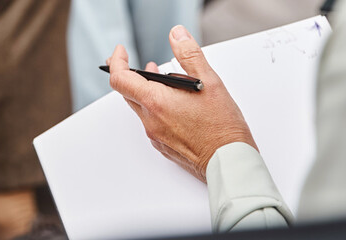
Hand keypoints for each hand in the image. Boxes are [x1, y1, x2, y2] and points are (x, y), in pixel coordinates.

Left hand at [107, 26, 256, 181]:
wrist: (228, 161)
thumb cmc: (222, 126)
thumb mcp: (209, 81)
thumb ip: (189, 54)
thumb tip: (176, 34)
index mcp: (156, 102)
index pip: (120, 79)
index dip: (117, 61)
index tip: (121, 52)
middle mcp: (150, 120)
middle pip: (128, 93)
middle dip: (130, 75)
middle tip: (137, 64)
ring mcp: (155, 135)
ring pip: (141, 108)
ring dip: (146, 92)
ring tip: (162, 79)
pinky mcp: (162, 146)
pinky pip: (151, 122)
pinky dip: (156, 108)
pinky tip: (174, 104)